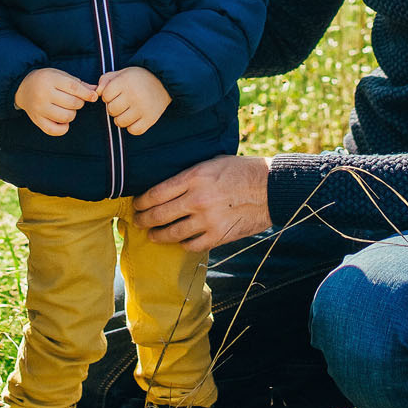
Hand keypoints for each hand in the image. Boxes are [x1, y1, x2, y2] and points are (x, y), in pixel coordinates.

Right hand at [14, 67, 95, 135]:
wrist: (23, 87)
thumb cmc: (46, 80)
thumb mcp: (60, 75)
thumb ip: (78, 84)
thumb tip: (95, 91)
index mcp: (50, 80)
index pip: (73, 88)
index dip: (86, 93)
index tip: (94, 96)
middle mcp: (43, 94)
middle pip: (71, 103)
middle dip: (79, 103)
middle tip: (75, 100)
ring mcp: (39, 108)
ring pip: (66, 117)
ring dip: (72, 114)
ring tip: (67, 108)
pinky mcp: (37, 120)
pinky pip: (54, 130)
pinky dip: (63, 128)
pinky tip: (63, 121)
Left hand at [99, 66, 169, 135]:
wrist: (164, 82)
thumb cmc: (138, 78)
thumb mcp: (122, 73)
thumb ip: (106, 80)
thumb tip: (96, 92)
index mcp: (126, 82)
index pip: (105, 96)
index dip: (108, 96)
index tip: (116, 93)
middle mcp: (134, 95)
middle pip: (112, 110)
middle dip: (114, 107)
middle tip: (122, 103)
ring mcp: (142, 108)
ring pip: (120, 122)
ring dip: (121, 118)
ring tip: (127, 111)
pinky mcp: (150, 119)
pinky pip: (133, 130)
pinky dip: (132, 127)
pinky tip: (135, 118)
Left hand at [131, 154, 272, 250]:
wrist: (270, 187)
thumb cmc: (241, 171)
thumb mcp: (211, 163)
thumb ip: (188, 175)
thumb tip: (165, 186)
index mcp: (194, 177)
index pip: (156, 193)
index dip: (141, 202)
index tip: (137, 204)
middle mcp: (197, 199)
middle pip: (158, 215)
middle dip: (143, 220)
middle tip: (138, 221)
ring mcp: (207, 220)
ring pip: (172, 233)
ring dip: (158, 235)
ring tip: (153, 235)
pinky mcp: (218, 236)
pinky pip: (191, 245)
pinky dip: (182, 243)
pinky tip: (180, 240)